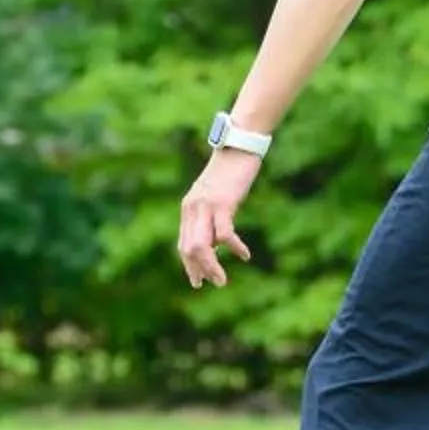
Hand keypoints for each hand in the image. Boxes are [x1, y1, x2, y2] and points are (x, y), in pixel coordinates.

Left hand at [179, 148, 261, 288]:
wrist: (238, 145)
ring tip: (222, 280)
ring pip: (200, 245)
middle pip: (188, 249)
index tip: (199, 280)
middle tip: (211, 284)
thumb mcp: (218, 194)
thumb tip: (218, 240)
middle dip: (198, 271)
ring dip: (210, 266)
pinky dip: (234, 247)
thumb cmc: (232, 169)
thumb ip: (213, 215)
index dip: (190, 265)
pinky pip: (224, 233)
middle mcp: (192, 209)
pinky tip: (245, 255)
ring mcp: (205, 206)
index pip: (183, 244)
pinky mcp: (222, 203)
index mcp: (189, 208)